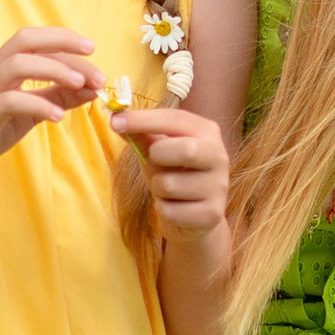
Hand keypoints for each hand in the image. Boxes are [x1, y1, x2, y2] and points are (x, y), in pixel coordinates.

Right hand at [0, 28, 106, 189]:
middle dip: (63, 43)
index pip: (38, 42)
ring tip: (80, 84)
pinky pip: (10, 101)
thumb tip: (93, 87)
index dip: (68, 45)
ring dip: (54, 70)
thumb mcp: (30, 112)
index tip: (95, 57)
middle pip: (27, 40)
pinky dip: (37, 104)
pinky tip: (58, 117)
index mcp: (2, 63)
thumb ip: (58, 96)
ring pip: (19, 64)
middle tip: (93, 57)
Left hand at [113, 106, 231, 237]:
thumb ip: (141, 135)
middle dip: (158, 155)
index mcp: (207, 132)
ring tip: (166, 189)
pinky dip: (162, 209)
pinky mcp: (212, 214)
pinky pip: (170, 211)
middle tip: (151, 159)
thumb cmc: (174, 174)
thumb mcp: (157, 151)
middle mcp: (219, 157)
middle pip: (186, 150)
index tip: (115, 121)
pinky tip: (174, 207)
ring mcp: (218, 187)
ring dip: (156, 187)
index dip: (144, 120)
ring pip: (170, 185)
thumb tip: (117, 119)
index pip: (176, 119)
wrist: (193, 215)